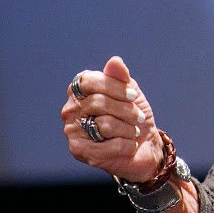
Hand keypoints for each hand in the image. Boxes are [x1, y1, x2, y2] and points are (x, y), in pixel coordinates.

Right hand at [61, 55, 160, 183]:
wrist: (143, 145)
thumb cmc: (133, 115)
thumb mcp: (131, 92)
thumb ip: (121, 77)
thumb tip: (114, 61)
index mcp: (79, 90)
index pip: (89, 81)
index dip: (114, 87)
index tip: (133, 95)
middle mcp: (70, 109)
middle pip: (98, 103)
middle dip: (126, 110)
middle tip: (139, 117)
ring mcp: (72, 131)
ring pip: (104, 124)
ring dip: (128, 129)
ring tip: (134, 132)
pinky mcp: (79, 151)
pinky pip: (107, 146)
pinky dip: (126, 145)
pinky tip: (130, 146)